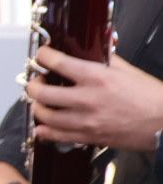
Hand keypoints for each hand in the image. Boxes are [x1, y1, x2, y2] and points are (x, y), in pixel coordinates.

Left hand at [26, 47, 162, 151]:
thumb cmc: (151, 98)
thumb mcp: (127, 70)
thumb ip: (105, 58)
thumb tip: (94, 46)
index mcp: (97, 77)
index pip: (56, 62)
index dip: (43, 56)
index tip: (41, 56)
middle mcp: (87, 99)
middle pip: (41, 92)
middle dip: (33, 85)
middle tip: (37, 82)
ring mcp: (86, 121)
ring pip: (44, 116)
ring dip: (37, 107)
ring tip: (41, 102)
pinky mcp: (89, 137)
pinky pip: (56, 137)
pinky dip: (44, 131)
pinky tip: (43, 126)